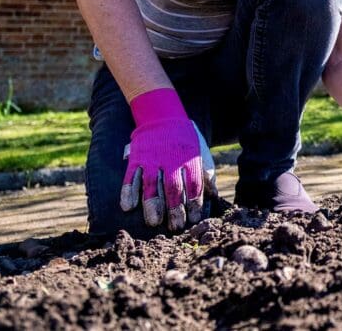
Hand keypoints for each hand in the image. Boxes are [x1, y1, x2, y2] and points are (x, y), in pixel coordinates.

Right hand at [120, 89, 216, 230]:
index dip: (194, 204)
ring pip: (151, 185)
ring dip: (152, 206)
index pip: (194, 185)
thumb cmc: (184, 138)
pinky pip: (130, 177)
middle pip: (173, 189)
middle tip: (175, 227)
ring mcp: (152, 159)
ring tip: (154, 222)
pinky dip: (128, 192)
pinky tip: (128, 207)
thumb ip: (205, 171)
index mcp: (190, 159)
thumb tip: (213, 194)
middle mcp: (171, 160)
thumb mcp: (199, 151)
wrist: (162, 114)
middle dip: (175, 210)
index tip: (193, 219)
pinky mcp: (136, 157)